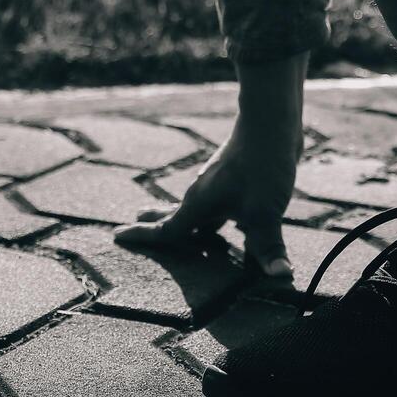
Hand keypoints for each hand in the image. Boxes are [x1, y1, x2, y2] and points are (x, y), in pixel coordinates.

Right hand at [114, 55, 305, 276]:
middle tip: (134, 223)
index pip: (166, 230)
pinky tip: (226, 214)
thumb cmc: (262, 165)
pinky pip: (218, 201)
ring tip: (183, 229)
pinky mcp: (237, 176)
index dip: (142, 237)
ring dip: (187, 219)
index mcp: (199, 205)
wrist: (272, 121)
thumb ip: (268, 246)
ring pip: (198, 208)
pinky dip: (212, 213)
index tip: (117, 236)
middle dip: (155, 222)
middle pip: (175, 214)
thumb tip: (279, 276)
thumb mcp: (265, 212)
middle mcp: (204, 194)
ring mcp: (220, 183)